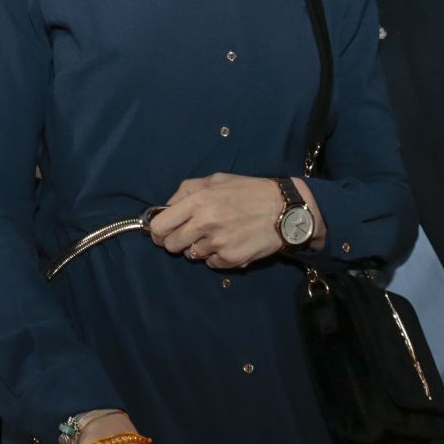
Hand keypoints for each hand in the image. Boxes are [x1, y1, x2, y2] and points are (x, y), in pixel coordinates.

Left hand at [148, 174, 289, 268]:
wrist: (285, 209)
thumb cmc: (249, 191)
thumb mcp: (216, 179)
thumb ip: (187, 189)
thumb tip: (167, 206)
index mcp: (198, 201)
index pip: (159, 226)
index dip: (157, 231)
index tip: (163, 232)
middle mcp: (205, 223)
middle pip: (171, 245)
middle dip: (176, 242)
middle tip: (190, 235)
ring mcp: (218, 243)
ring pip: (191, 255)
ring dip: (199, 248)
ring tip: (218, 235)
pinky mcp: (231, 259)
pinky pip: (211, 264)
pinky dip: (217, 257)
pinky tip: (230, 243)